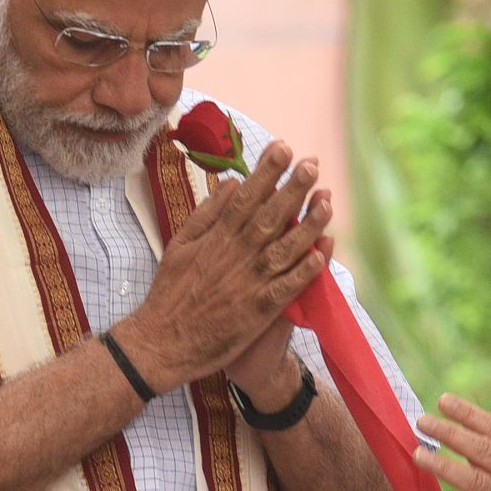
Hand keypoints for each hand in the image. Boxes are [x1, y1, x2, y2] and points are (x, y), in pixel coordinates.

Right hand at [113, 143, 330, 390]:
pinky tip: (322, 253)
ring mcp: (249, 282)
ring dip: (309, 224)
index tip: (283, 148)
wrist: (162, 342)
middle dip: (293, 188)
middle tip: (312, 163)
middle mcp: (236, 254)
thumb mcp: (180, 243)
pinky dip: (304, 271)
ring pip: (285, 247)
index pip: (247, 197)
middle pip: (270, 216)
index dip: (267, 171)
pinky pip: (287, 287)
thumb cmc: (171, 292)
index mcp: (218, 237)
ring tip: (327, 201)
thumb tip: (232, 182)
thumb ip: (207, 212)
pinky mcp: (258, 310)